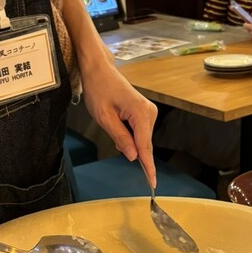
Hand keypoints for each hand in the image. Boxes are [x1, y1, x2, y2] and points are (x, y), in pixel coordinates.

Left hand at [61, 0, 157, 186]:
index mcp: (141, 114)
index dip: (147, 166)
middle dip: (134, 152)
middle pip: (145, 144)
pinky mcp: (145, 113)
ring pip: (142, 140)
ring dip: (129, 142)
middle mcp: (150, 113)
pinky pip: (140, 133)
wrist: (99, 69)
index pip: (145, 147)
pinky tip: (118, 126)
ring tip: (112, 124)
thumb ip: (120, 137)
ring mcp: (149, 112)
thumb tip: (133, 157)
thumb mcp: (104, 117)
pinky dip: (131, 137)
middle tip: (115, 136)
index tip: (152, 183)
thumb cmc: (99, 90)